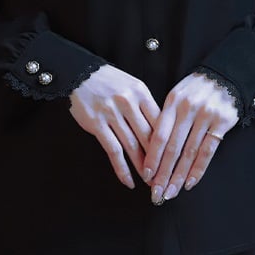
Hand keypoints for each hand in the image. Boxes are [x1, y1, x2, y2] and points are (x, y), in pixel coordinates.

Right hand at [69, 64, 160, 188]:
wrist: (80, 73)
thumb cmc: (109, 81)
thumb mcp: (132, 85)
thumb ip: (145, 105)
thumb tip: (162, 131)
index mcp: (140, 92)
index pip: (160, 121)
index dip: (168, 143)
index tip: (173, 159)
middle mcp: (128, 102)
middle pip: (148, 136)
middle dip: (158, 159)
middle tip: (165, 176)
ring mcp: (112, 113)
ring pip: (132, 146)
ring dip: (142, 167)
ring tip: (150, 181)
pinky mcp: (97, 124)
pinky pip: (113, 150)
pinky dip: (122, 169)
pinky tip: (128, 181)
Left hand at [143, 72, 237, 204]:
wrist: (224, 73)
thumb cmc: (195, 88)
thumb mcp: (177, 95)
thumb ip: (166, 118)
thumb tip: (151, 148)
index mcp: (173, 102)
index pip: (159, 135)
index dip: (152, 158)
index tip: (146, 176)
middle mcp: (188, 109)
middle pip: (173, 147)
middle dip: (163, 174)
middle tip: (156, 193)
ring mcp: (206, 116)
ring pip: (190, 152)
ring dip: (179, 176)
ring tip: (171, 192)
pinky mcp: (222, 122)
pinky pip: (208, 150)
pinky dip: (198, 169)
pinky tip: (190, 182)